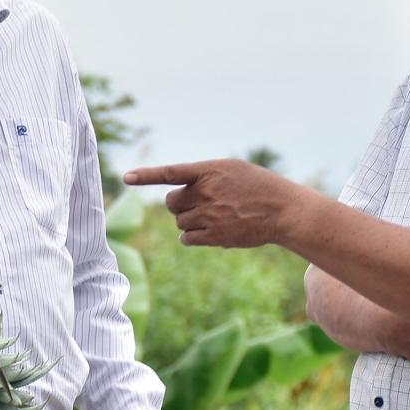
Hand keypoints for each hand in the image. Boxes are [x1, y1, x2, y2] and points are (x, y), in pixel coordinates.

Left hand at [124, 159, 303, 247]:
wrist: (283, 210)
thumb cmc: (258, 187)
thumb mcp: (232, 170)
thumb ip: (204, 176)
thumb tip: (178, 190)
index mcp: (210, 171)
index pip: (171, 173)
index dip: (146, 175)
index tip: (126, 177)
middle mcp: (207, 192)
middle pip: (171, 203)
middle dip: (180, 205)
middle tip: (199, 204)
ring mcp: (210, 215)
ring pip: (179, 222)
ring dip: (189, 221)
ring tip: (213, 217)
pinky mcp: (215, 235)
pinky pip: (187, 239)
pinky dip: (192, 237)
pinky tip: (209, 231)